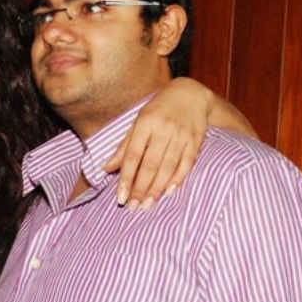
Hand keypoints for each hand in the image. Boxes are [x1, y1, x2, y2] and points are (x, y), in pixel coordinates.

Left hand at [104, 78, 210, 209]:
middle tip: (133, 207)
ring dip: (157, 189)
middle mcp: (163, 130)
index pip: (133, 156)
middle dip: (140, 188)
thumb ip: (124, 146)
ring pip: (168, 167)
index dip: (126, 178)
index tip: (120, 197)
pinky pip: (186, 164)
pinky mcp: (196, 141)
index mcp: (145, 124)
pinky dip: (177, 179)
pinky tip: (168, 193)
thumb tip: (106, 168)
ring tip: (147, 205)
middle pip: (150, 164)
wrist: (190, 94)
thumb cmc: (158, 110)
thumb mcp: (137, 123)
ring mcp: (181, 135)